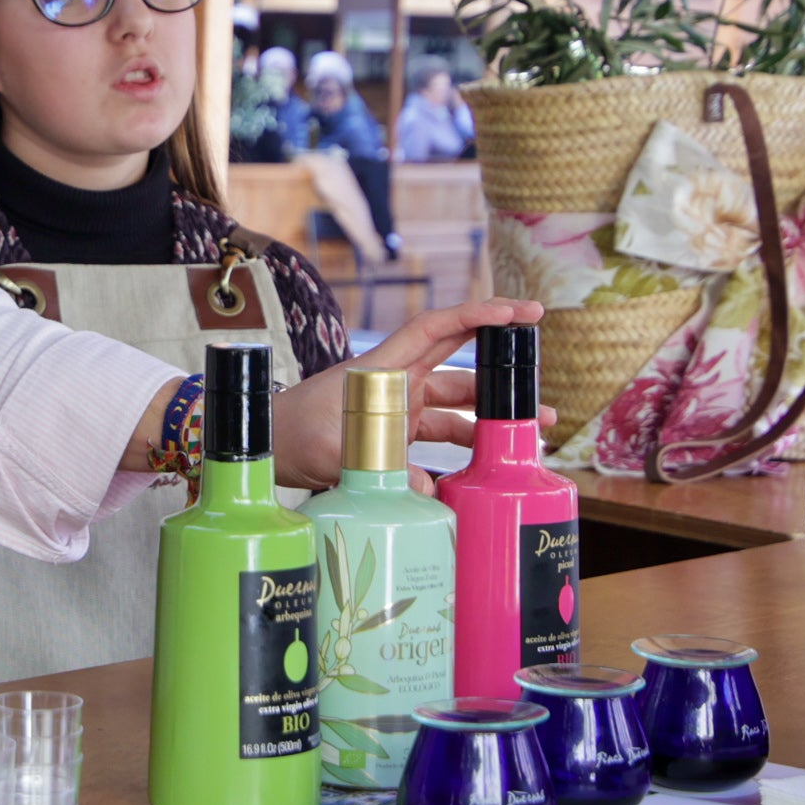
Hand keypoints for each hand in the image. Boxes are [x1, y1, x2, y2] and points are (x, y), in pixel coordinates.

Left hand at [272, 296, 543, 490]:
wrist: (265, 449)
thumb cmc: (289, 434)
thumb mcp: (331, 452)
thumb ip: (379, 469)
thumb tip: (428, 493)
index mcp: (384, 369)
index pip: (437, 329)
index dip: (478, 315)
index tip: (517, 312)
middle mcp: (397, 384)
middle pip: (459, 367)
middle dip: (500, 367)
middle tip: (539, 373)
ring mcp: (398, 411)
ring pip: (456, 409)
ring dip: (491, 419)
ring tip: (531, 434)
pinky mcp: (396, 439)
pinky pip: (440, 441)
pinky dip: (464, 453)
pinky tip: (485, 470)